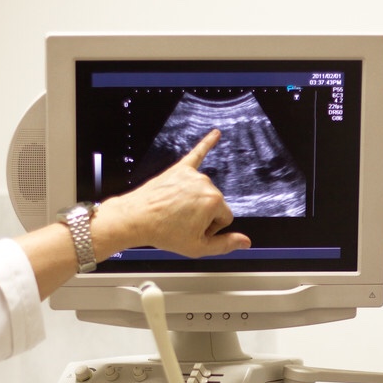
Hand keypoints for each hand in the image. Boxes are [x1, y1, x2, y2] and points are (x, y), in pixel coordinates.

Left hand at [96, 129, 250, 258]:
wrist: (136, 219)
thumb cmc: (164, 232)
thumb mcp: (197, 248)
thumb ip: (225, 245)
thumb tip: (245, 242)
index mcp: (214, 202)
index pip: (226, 218)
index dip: (212, 229)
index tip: (195, 231)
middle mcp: (206, 183)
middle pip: (216, 204)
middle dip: (204, 216)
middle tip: (182, 224)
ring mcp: (191, 175)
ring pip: (205, 192)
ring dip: (195, 203)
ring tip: (176, 211)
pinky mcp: (179, 170)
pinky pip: (196, 155)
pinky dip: (206, 144)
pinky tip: (216, 134)